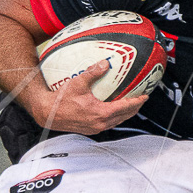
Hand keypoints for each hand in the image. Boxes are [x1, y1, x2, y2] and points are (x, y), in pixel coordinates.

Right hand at [30, 62, 147, 135]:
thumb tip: (105, 63)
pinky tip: (114, 110)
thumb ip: (93, 73)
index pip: (125, 108)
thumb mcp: (78, 83)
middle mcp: (100, 124)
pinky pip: (108, 123)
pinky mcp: (90, 130)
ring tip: (131, 105)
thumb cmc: (60, 100)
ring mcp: (95, 128)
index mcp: (100, 114)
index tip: (145, 95)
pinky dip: (115, 117)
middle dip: (135, 108)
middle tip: (141, 99)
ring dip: (126, 114)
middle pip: (124, 116)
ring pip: (117, 121)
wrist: (47, 113)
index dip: (137, 101)